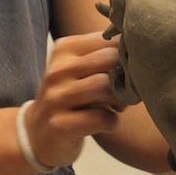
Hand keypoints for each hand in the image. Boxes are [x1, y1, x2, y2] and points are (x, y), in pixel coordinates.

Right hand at [25, 32, 124, 167]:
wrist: (36, 134)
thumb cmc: (69, 96)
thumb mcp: (78, 68)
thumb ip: (103, 53)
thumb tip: (140, 47)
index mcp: (65, 48)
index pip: (109, 40)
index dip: (127, 55)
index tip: (128, 71)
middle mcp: (58, 69)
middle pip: (109, 59)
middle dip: (126, 76)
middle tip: (127, 91)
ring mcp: (57, 97)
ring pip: (105, 86)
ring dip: (120, 100)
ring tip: (117, 107)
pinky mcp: (61, 125)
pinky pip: (102, 118)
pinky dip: (112, 121)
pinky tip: (106, 123)